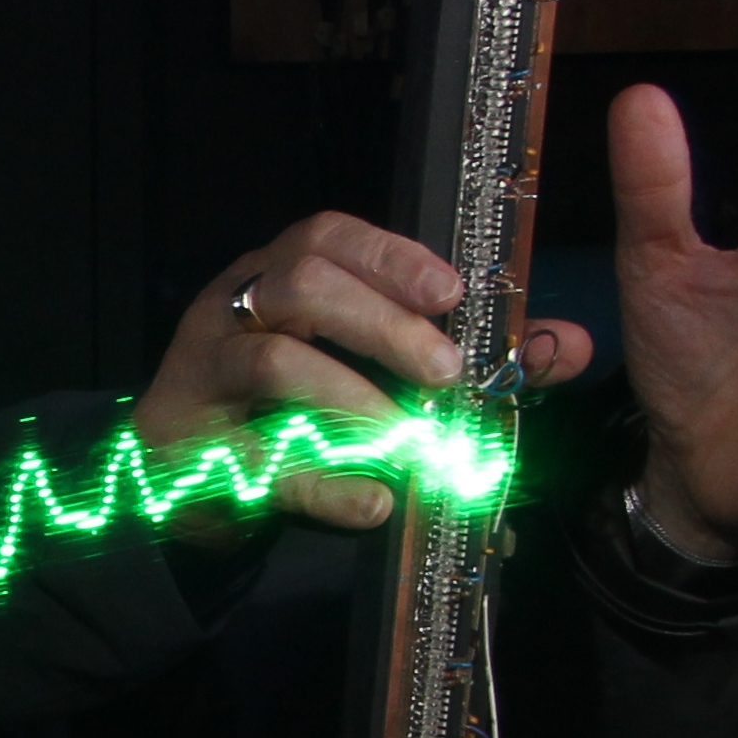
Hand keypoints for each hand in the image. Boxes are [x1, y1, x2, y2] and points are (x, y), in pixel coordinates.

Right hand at [139, 211, 594, 538]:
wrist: (173, 479)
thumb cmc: (284, 410)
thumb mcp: (367, 372)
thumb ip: (458, 354)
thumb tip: (564, 346)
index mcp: (275, 276)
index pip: (328, 237)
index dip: (391, 256)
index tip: (451, 291)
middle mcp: (232, 307)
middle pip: (305, 283)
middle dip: (383, 321)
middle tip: (444, 369)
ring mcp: (204, 371)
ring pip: (275, 356)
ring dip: (353, 395)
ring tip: (407, 435)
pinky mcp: (192, 446)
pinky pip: (260, 458)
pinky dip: (324, 482)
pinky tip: (371, 501)